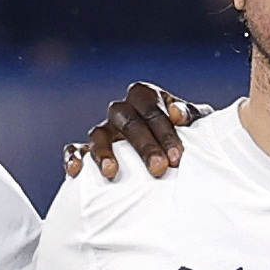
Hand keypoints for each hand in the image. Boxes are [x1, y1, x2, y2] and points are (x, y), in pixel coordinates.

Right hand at [65, 82, 198, 180]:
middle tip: (159, 169)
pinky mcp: (87, 149)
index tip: (178, 157)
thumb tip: (178, 115)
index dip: (165, 132)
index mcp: (146, 96)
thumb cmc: (185, 136)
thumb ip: (191, 115)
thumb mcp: (196, 124)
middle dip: (144, 146)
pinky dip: (73, 157)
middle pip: (128, 122)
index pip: (152, 108)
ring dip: (104, 152)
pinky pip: (74, 149)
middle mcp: (122, 110)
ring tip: (111, 173)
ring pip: (98, 134)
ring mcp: (104, 129)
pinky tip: (75, 171)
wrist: (171, 155)